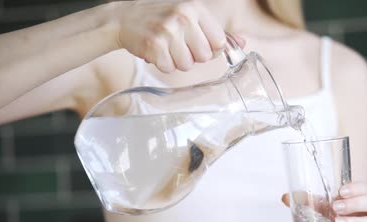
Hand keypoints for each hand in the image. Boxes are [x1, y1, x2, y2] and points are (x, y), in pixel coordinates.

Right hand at [111, 0, 235, 72]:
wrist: (124, 18)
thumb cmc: (161, 19)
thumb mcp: (189, 17)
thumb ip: (215, 31)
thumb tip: (243, 44)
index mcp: (195, 8)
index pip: (219, 42)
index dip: (209, 49)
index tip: (196, 44)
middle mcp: (183, 16)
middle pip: (204, 57)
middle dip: (192, 56)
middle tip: (177, 45)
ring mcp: (168, 30)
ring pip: (187, 65)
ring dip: (176, 62)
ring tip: (165, 48)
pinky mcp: (154, 45)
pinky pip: (168, 69)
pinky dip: (161, 65)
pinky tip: (155, 51)